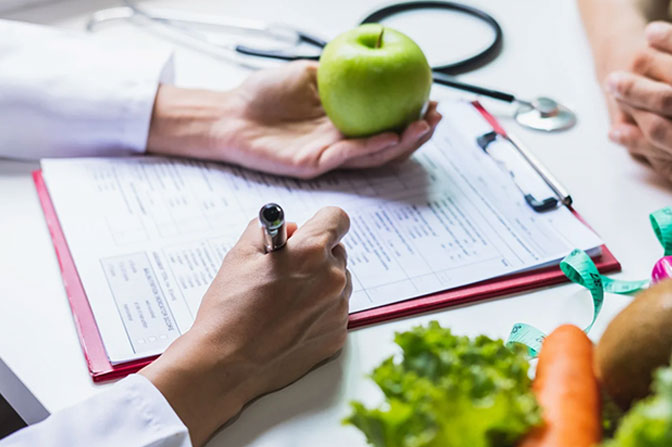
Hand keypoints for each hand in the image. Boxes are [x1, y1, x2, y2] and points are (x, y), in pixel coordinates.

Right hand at [140, 207, 351, 446]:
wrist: (227, 365)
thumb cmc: (230, 310)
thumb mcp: (240, 255)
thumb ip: (268, 231)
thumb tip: (291, 230)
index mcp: (311, 253)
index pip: (337, 219)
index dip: (321, 222)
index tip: (310, 231)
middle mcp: (332, 279)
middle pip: (337, 252)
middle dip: (315, 256)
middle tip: (285, 271)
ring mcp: (338, 310)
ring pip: (338, 283)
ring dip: (319, 285)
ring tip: (284, 302)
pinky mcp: (337, 336)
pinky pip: (334, 312)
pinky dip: (318, 312)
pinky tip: (289, 322)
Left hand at [147, 60, 441, 178]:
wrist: (229, 114)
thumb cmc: (263, 94)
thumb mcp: (307, 72)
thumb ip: (336, 69)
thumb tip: (368, 52)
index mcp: (342, 122)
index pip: (384, 121)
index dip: (410, 115)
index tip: (431, 100)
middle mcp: (340, 141)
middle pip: (387, 144)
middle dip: (416, 134)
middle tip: (436, 118)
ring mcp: (329, 155)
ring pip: (373, 156)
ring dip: (401, 144)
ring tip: (422, 128)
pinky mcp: (314, 164)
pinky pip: (347, 156)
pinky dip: (370, 148)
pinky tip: (388, 137)